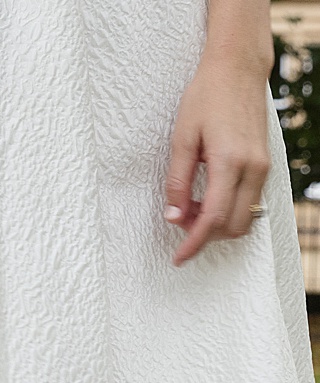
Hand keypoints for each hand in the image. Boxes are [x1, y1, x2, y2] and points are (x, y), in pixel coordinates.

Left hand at [165, 48, 272, 265]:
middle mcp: (253, 168)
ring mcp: (263, 167)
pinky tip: (205, 200)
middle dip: (205, 235)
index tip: (178, 258)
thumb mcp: (181, 139)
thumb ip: (177, 181)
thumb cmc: (206, 98)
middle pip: (233, 225)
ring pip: (245, 217)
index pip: (213, 218)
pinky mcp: (264, 164)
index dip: (194, 243)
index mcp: (230, 162)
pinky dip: (228, 210)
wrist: (237, 70)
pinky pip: (249, 201)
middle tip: (178, 222)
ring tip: (188, 209)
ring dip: (217, 224)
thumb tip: (173, 216)